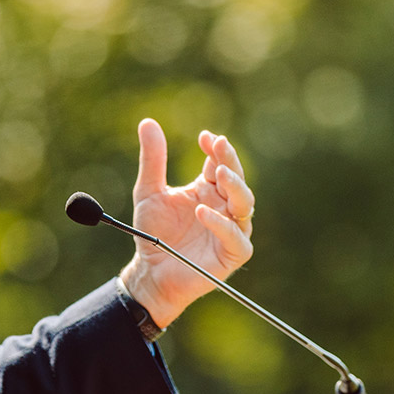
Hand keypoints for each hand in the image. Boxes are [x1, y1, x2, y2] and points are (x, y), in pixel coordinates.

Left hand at [119, 119, 253, 330]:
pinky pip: (235, 237)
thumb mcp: (148, 192)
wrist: (150, 271)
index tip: (205, 137)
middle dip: (229, 161)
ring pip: (245, 204)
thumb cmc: (153, 234)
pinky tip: (203, 211)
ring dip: (234, 186)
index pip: (218, 164)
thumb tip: (148, 122)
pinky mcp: (232, 254)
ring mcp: (231, 229)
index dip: (216, 149)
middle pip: (236, 180)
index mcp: (208, 190)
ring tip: (217, 173)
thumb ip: (153, 161)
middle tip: (218, 146)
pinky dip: (222, 224)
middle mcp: (224, 207)